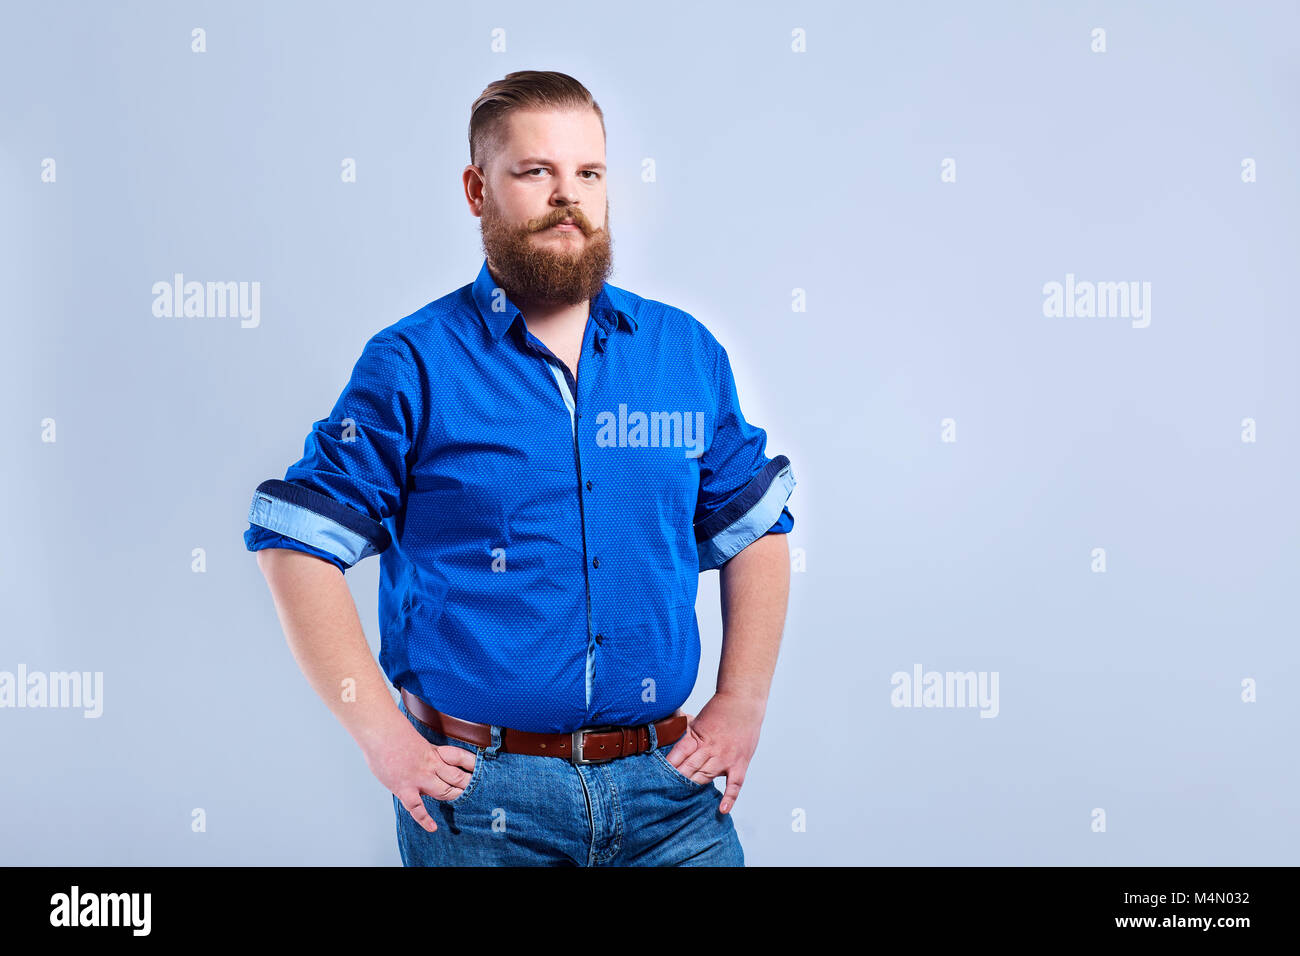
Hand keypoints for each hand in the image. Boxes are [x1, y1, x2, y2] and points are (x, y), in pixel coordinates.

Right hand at [363, 722, 476, 832]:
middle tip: (480, 791)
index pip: (461, 757)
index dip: (473, 764)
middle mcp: (431, 765)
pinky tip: (432, 827)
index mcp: (435, 751)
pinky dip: (425, 819)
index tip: (482, 769)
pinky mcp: (405, 789)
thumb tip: (419, 758)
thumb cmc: (392, 732)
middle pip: (457, 777)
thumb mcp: (414, 738)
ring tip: (466, 803)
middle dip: (469, 784)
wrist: (380, 731)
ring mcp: (420, 778)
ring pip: (444, 791)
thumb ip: (421, 751)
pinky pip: (417, 808)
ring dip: (455, 797)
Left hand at [663, 691, 764, 813]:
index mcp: (697, 737)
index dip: (668, 765)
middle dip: (677, 778)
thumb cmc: (719, 710)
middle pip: (689, 768)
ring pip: (706, 776)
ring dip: (694, 785)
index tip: (657, 774)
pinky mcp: (739, 764)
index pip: (679, 754)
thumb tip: (664, 732)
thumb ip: (682, 731)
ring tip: (682, 796)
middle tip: (665, 789)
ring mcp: (725, 758)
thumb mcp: (697, 719)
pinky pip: (735, 784)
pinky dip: (729, 798)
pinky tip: (722, 809)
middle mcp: (710, 749)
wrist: (743, 702)